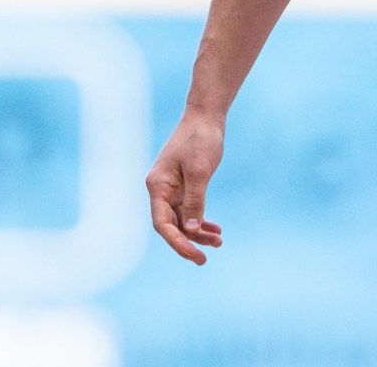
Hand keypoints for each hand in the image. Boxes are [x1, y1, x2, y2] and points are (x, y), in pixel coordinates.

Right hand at [146, 112, 226, 263]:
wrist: (205, 116)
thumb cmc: (200, 139)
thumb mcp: (199, 171)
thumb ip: (195, 201)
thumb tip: (192, 230)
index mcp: (158, 186)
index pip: (163, 223)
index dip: (177, 243)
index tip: (195, 256)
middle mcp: (161, 189)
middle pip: (171, 225)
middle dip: (188, 242)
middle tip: (205, 259)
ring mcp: (171, 188)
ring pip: (182, 220)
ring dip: (198, 232)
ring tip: (219, 241)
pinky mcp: (183, 185)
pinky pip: (189, 210)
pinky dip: (201, 220)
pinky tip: (216, 229)